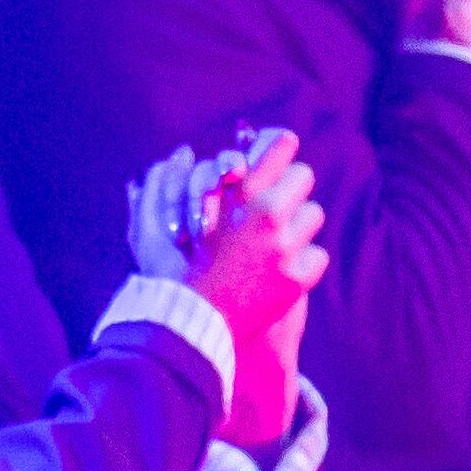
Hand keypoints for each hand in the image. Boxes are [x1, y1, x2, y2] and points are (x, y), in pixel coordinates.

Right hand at [128, 129, 327, 447]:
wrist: (183, 327)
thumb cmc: (166, 274)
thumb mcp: (153, 224)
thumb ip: (161, 184)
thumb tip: (182, 153)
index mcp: (237, 191)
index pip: (282, 143)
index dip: (277, 147)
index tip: (273, 156)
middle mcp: (268, 214)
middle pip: (304, 175)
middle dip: (288, 188)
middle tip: (272, 205)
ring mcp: (286, 247)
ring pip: (313, 215)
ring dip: (296, 226)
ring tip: (272, 242)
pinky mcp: (297, 278)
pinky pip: (317, 256)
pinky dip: (301, 264)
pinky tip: (279, 272)